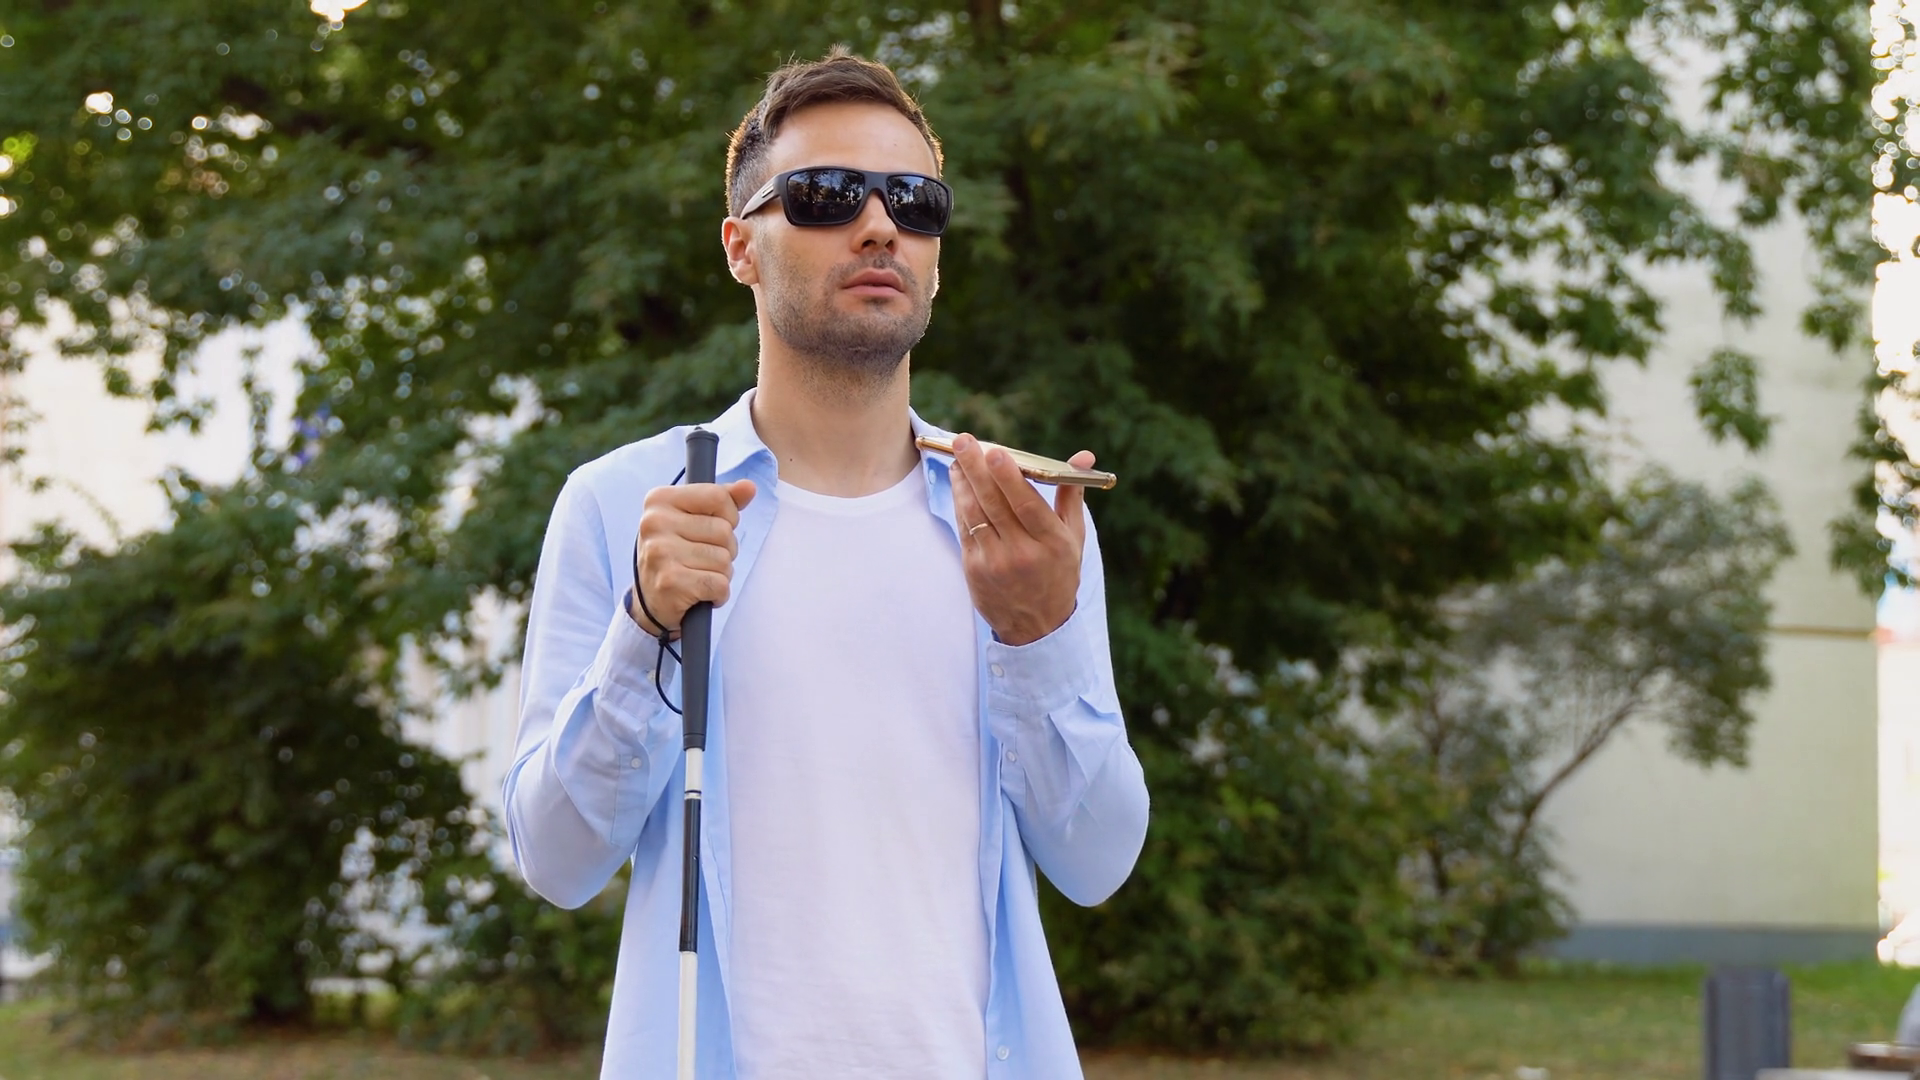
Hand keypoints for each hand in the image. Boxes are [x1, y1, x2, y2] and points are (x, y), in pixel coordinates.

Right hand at [631, 478, 757, 636]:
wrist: (651, 600)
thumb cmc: (676, 554)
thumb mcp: (693, 519)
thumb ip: (723, 501)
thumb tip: (749, 487)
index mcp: (659, 500)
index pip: (718, 497)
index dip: (728, 516)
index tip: (711, 530)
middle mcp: (655, 523)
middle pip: (724, 531)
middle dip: (725, 549)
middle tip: (701, 560)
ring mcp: (660, 552)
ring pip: (724, 559)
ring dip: (721, 573)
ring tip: (699, 576)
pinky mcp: (669, 582)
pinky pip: (719, 584)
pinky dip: (719, 593)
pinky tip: (701, 593)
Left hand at [949, 433, 1090, 646]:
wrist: (1037, 627)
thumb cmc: (1059, 573)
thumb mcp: (1074, 538)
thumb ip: (1071, 495)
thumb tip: (1082, 456)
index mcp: (1053, 543)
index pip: (1027, 505)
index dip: (1008, 477)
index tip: (995, 451)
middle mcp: (1023, 553)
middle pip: (994, 504)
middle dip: (976, 468)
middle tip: (964, 441)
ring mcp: (996, 563)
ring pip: (974, 513)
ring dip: (963, 482)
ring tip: (957, 457)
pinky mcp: (975, 570)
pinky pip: (965, 528)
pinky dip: (960, 503)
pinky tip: (959, 483)